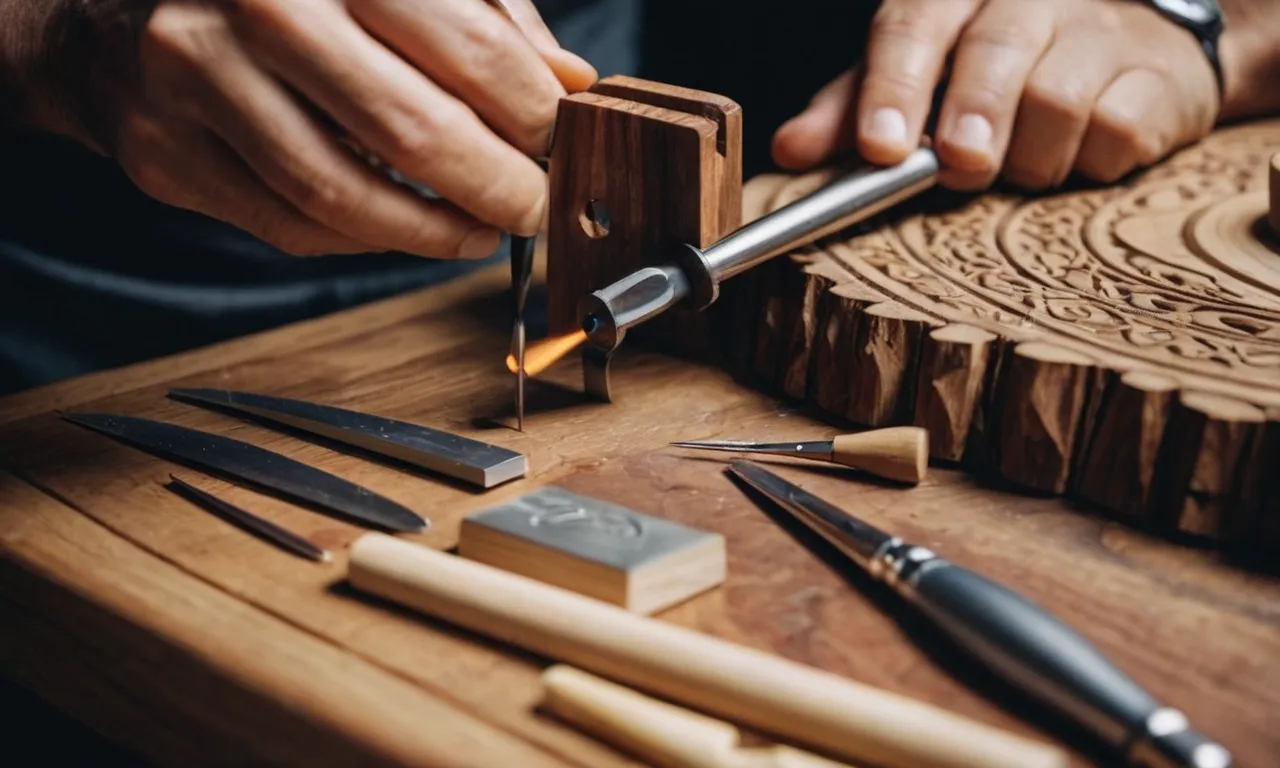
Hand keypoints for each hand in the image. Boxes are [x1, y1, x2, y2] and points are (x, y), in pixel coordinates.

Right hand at [29, 0, 596, 257]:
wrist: (112, 9)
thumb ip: (483, 16)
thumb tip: (569, 84)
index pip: (466, 44)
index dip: (532, 109)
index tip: (559, 140)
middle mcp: (254, 5)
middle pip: (412, 128)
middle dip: (498, 184)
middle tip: (533, 204)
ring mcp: (195, 79)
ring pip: (345, 194)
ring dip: (434, 230)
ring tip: (480, 230)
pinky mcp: (164, 152)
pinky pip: (290, 225)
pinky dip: (365, 238)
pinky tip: (405, 227)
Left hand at [772, 0, 1223, 190]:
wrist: (1133, 57)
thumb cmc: (998, 72)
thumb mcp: (914, 79)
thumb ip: (851, 110)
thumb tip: (789, 151)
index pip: (913, 24)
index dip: (893, 86)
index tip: (881, 147)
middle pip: (995, 53)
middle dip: (973, 117)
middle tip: (961, 161)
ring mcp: (1099, 31)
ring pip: (1056, 99)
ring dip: (1028, 156)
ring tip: (1020, 161)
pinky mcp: (1157, 77)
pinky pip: (1114, 131)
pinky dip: (1086, 162)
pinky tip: (1078, 153)